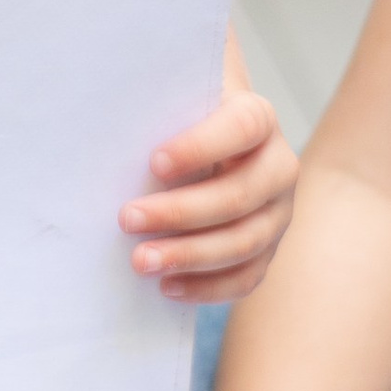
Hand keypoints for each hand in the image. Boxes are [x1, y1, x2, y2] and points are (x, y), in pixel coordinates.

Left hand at [124, 88, 296, 300]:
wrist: (213, 146)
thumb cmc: (183, 122)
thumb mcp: (177, 104)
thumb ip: (159, 111)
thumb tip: (111, 131)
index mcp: (258, 118)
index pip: (241, 128)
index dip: (200, 147)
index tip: (154, 162)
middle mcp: (278, 166)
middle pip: (239, 194)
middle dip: (180, 212)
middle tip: (127, 218)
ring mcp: (278, 212)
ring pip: (244, 241)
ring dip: (189, 254)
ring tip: (142, 260)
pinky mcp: (269, 248)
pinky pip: (246, 276)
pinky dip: (207, 286)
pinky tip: (167, 286)